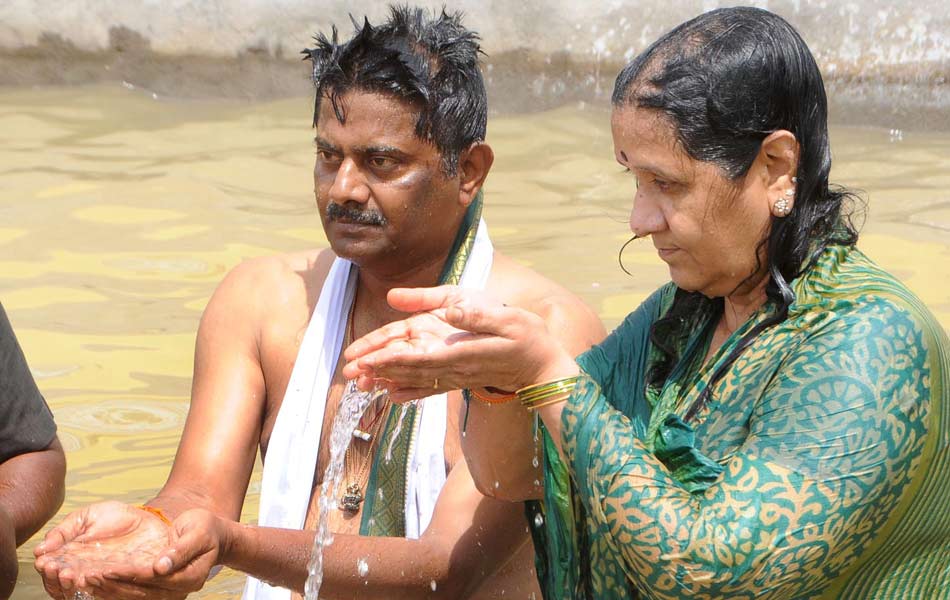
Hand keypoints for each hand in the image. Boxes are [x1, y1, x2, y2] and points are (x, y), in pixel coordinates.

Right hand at [33, 501, 168, 598]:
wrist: (147, 518)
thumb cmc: (114, 518)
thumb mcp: (86, 517)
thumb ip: (64, 532)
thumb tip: (40, 548)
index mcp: (71, 560)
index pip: (53, 572)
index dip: (47, 570)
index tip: (45, 562)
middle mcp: (84, 573)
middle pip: (65, 586)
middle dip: (59, 580)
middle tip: (59, 570)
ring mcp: (104, 579)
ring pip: (85, 590)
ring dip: (77, 585)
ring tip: (74, 574)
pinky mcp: (125, 581)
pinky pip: (112, 589)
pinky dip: (103, 584)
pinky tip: (97, 574)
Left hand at [82, 508, 229, 599]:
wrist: (212, 536)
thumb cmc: (206, 529)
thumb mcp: (198, 532)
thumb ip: (181, 549)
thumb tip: (160, 567)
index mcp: (191, 577)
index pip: (155, 579)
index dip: (130, 574)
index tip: (108, 568)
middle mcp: (180, 591)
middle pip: (142, 592)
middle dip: (114, 586)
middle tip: (89, 578)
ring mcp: (170, 593)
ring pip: (137, 597)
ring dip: (111, 591)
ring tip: (88, 583)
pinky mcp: (161, 590)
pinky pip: (136, 594)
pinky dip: (117, 590)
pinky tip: (99, 585)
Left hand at [342, 285, 577, 401]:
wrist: (544, 367)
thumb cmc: (529, 338)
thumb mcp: (507, 319)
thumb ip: (476, 316)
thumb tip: (448, 311)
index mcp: (462, 352)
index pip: (418, 356)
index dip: (389, 358)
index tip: (366, 359)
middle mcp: (455, 369)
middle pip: (409, 370)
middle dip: (378, 370)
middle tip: (349, 372)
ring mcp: (458, 377)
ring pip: (415, 380)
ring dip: (387, 380)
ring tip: (361, 383)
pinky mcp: (461, 379)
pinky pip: (430, 387)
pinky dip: (409, 391)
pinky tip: (392, 396)